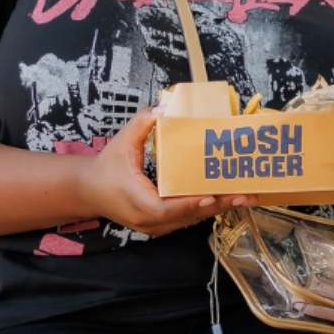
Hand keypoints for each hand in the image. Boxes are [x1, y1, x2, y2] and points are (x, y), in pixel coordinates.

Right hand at [76, 107, 253, 236]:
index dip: (189, 205)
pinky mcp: (159, 226)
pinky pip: (186, 220)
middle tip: (244, 194)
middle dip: (217, 205)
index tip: (211, 196)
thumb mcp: (122, 141)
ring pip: (189, 220)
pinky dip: (207, 210)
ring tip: (244, 197)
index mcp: (136, 200)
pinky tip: (228, 200)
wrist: (88, 191)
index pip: (164, 208)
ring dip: (217, 209)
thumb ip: (142, 123)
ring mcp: (153, 227)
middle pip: (186, 217)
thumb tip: (165, 107)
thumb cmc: (107, 165)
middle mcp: (146, 219)